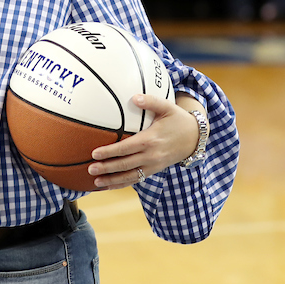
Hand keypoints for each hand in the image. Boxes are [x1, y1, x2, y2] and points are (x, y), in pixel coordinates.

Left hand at [87, 94, 203, 189]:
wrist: (195, 138)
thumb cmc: (178, 119)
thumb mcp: (167, 107)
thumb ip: (150, 101)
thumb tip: (134, 97)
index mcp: (151, 139)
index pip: (127, 147)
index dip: (110, 151)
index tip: (95, 153)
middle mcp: (151, 155)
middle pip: (126, 164)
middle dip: (107, 168)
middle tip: (90, 169)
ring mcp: (153, 165)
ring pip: (130, 176)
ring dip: (112, 180)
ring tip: (95, 182)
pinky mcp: (154, 170)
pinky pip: (136, 180)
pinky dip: (121, 184)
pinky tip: (108, 186)